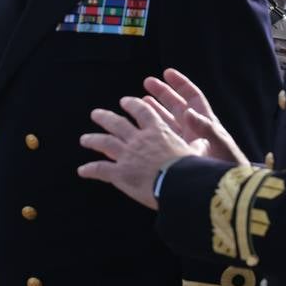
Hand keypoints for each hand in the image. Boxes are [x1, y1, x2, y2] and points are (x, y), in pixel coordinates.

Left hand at [78, 94, 201, 209]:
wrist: (179, 184)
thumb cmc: (191, 169)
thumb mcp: (196, 153)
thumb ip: (195, 146)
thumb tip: (204, 143)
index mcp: (157, 132)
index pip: (142, 112)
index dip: (132, 105)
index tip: (126, 101)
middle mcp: (138, 140)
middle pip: (117, 123)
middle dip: (105, 117)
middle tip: (95, 114)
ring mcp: (127, 155)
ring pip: (104, 142)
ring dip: (93, 139)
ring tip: (84, 139)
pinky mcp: (119, 173)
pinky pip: (100, 169)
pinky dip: (90, 170)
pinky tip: (82, 171)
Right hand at [144, 69, 246, 164]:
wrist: (228, 191)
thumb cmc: (228, 167)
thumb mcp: (220, 146)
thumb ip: (205, 129)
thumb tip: (188, 112)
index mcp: (206, 122)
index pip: (192, 97)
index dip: (181, 84)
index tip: (168, 73)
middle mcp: (194, 129)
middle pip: (177, 105)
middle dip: (163, 93)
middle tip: (147, 82)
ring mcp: (186, 142)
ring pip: (167, 120)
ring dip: (154, 110)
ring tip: (139, 101)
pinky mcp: (178, 154)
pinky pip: (164, 137)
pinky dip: (152, 130)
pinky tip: (140, 126)